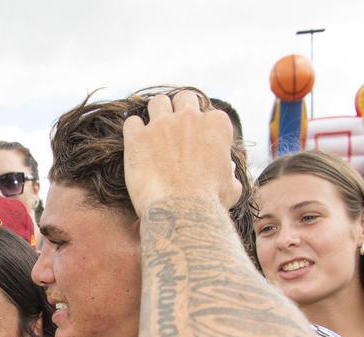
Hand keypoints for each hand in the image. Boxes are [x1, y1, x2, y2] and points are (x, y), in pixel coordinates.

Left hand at [122, 90, 240, 214]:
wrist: (181, 211)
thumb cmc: (209, 202)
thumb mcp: (231, 187)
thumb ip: (229, 172)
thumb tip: (226, 169)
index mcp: (216, 125)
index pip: (209, 114)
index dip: (202, 128)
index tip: (196, 141)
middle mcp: (190, 118)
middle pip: (183, 98)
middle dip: (179, 109)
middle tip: (174, 129)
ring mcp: (162, 124)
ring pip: (157, 102)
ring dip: (156, 113)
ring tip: (154, 132)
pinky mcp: (137, 137)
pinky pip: (132, 122)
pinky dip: (133, 131)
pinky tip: (136, 145)